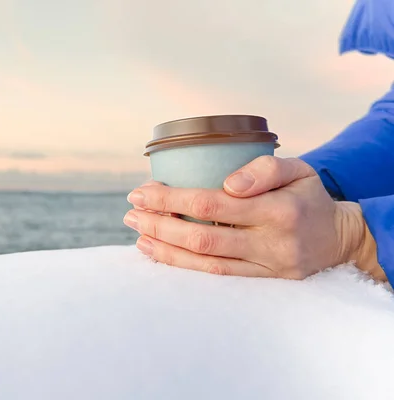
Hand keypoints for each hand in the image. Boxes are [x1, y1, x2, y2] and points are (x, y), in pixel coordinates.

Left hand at [124, 156, 384, 280]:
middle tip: (130, 213)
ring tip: (138, 235)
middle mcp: (271, 242)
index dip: (170, 200)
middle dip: (159, 225)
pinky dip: (185, 266)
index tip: (141, 192)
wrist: (340, 238)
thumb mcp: (299, 169)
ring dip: (165, 250)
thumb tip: (227, 184)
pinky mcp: (264, 281)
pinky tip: (161, 254)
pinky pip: (218, 277)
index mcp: (278, 209)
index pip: (211, 204)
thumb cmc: (309, 196)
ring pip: (206, 264)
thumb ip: (264, 169)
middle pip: (201, 238)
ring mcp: (266, 267)